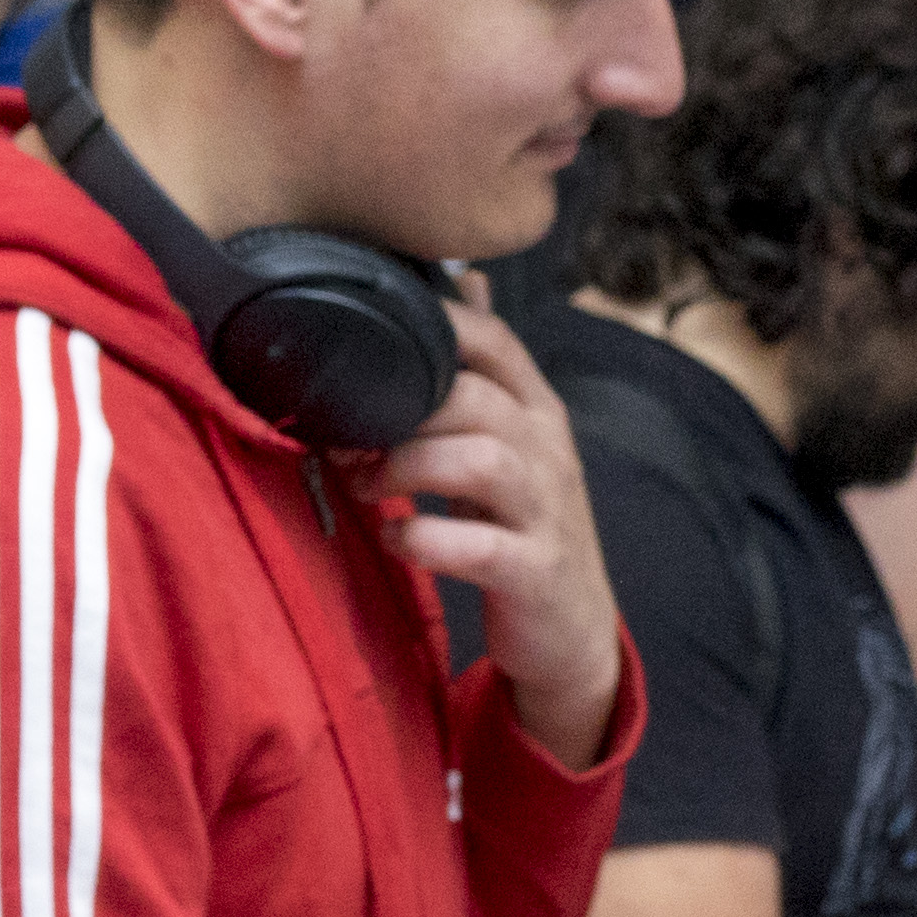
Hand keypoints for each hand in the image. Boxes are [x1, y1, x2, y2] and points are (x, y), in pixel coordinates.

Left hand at [378, 285, 622, 760]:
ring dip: (408, 467)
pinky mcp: (536, 571)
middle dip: (398, 411)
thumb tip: (466, 285)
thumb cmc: (524, 528)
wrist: (572, 630)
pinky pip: (478, 546)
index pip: (494, 341)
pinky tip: (396, 537)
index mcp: (538, 412)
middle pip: (477, 397)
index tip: (368, 339)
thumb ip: (483, 375)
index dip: (433, 328)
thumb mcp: (511, 444)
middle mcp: (549, 452)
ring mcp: (547, 512)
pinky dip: (425, 540)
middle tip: (344, 438)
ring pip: (481, 460)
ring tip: (365, 485)